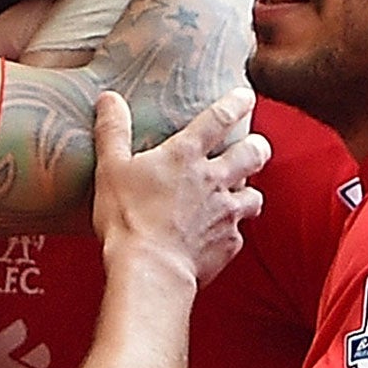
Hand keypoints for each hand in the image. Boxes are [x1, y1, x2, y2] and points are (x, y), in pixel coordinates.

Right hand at [93, 86, 268, 288]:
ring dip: (248, 193)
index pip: (219, 118)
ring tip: (239, 194)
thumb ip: (112, 131)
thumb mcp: (110, 169)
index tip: (246, 96)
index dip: (236, 103)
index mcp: (185, 156)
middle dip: (258, 146)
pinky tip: (217, 236)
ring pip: (255, 195)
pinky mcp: (229, 244)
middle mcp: (214, 179)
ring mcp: (226, 213)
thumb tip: (109, 98)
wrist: (151, 271)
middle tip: (254, 146)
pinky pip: (238, 234)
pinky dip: (230, 233)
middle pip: (253, 153)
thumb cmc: (128, 219)